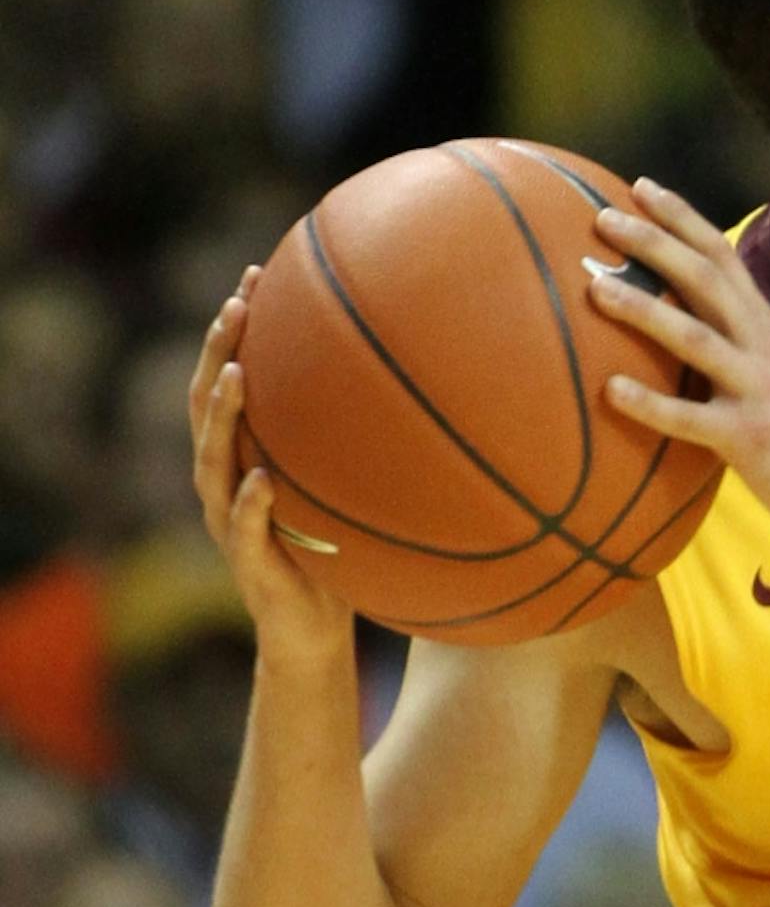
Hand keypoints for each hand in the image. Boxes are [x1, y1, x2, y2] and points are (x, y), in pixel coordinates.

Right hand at [187, 275, 353, 665]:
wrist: (315, 632)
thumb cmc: (337, 551)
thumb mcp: (348, 485)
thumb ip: (359, 440)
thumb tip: (426, 375)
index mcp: (245, 455)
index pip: (230, 378)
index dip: (236, 330)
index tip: (255, 275)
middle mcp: (227, 480)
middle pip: (206, 405)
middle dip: (217, 352)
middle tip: (236, 306)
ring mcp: (230, 522)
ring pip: (212, 461)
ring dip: (223, 416)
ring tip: (236, 376)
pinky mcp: (249, 565)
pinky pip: (243, 530)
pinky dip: (249, 504)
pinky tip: (262, 480)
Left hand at [586, 179, 769, 554]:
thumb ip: (747, 346)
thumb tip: (699, 326)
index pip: (724, 256)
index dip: (682, 219)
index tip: (641, 188)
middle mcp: (764, 348)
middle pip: (704, 278)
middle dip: (652, 243)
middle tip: (603, 218)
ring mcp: (758, 391)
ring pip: (694, 337)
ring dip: (642, 309)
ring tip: (594, 289)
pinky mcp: (750, 439)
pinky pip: (690, 418)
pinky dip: (650, 403)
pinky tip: (610, 390)